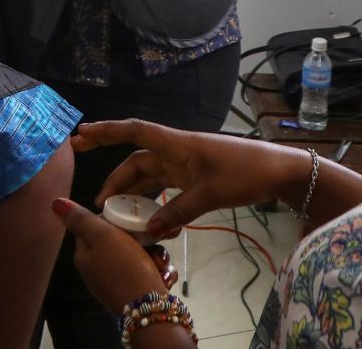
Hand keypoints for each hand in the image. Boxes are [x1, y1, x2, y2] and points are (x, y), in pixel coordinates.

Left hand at [51, 197, 168, 314]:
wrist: (149, 311)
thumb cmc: (124, 268)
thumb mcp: (103, 236)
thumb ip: (82, 218)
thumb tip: (55, 203)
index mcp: (85, 255)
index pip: (95, 224)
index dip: (115, 216)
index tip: (133, 215)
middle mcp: (98, 269)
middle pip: (122, 239)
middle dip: (143, 238)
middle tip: (153, 239)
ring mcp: (117, 282)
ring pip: (140, 255)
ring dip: (155, 256)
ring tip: (160, 264)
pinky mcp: (136, 293)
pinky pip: (150, 273)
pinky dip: (159, 273)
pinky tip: (163, 277)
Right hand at [74, 120, 312, 239]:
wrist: (279, 171)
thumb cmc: (246, 172)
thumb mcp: (211, 193)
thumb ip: (178, 211)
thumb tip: (147, 230)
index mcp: (177, 144)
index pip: (134, 132)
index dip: (106, 132)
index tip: (81, 135)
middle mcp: (177, 152)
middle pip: (136, 160)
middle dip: (112, 173)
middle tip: (90, 189)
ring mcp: (186, 166)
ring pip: (149, 176)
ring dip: (131, 192)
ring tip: (112, 210)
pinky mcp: (195, 179)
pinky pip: (166, 189)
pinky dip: (153, 202)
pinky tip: (146, 220)